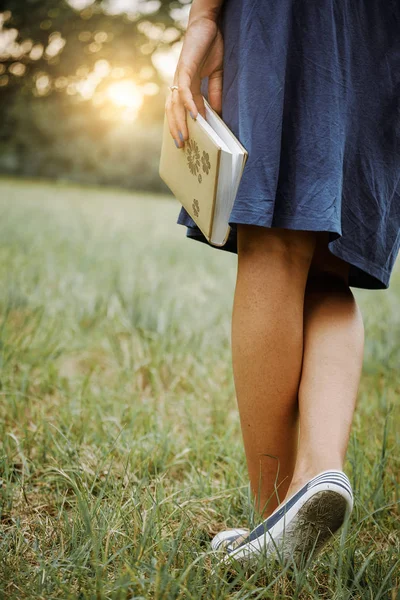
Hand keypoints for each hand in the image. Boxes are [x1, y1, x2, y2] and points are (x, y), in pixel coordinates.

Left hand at [165, 16, 223, 148]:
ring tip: (184, 138)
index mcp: (187, 86)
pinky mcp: (185, 69)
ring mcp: (181, 76)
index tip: (188, 142)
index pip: (184, 110)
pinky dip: (189, 104)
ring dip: (179, 123)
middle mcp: (180, 83)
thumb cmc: (210, 46)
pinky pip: (185, 91)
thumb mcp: (216, 74)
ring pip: (176, 105)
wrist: (207, 24)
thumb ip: (214, 93)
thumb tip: (217, 112)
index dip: (185, 126)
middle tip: (181, 146)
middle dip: (177, 129)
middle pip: (175, 111)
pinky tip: (194, 117)